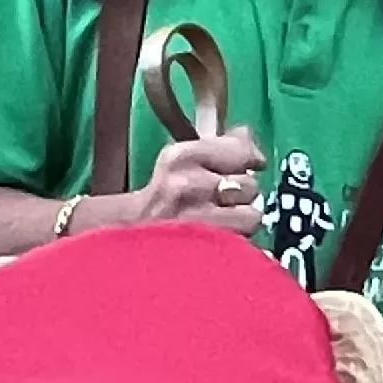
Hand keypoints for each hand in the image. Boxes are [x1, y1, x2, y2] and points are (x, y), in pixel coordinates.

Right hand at [122, 129, 268, 237]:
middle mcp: (188, 186)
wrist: (131, 236)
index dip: (249, 159)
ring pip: (252, 216)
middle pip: (250, 185)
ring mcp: (197, 220)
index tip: (251, 164)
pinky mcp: (207, 249)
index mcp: (180, 157)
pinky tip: (219, 238)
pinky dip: (238, 242)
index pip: (240, 151)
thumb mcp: (181, 160)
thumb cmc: (161, 198)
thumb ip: (218, 145)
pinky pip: (244, 242)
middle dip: (242, 194)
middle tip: (221, 200)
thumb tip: (248, 134)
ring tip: (220, 221)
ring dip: (242, 221)